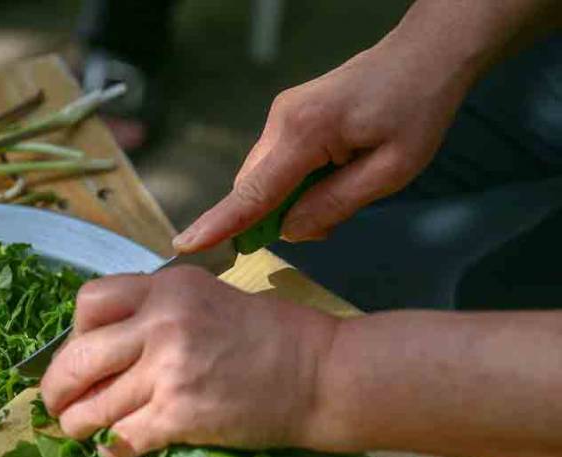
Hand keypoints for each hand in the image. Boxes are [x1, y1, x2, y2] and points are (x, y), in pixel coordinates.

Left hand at [39, 266, 337, 456]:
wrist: (321, 374)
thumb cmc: (272, 335)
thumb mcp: (208, 297)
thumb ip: (158, 311)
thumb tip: (107, 342)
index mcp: (166, 287)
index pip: (89, 302)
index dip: (74, 332)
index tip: (81, 352)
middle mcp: (161, 322)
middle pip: (77, 357)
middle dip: (56, 386)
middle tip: (56, 402)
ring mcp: (168, 370)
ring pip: (92, 405)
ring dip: (76, 424)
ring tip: (78, 430)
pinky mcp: (180, 415)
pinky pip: (121, 438)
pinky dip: (110, 449)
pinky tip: (112, 451)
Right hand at [173, 29, 474, 250]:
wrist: (427, 53)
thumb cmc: (418, 108)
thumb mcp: (392, 170)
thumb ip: (335, 204)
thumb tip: (290, 230)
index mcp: (305, 132)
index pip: (253, 191)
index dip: (220, 224)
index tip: (186, 245)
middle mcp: (281, 121)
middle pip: (253, 187)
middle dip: (274, 217)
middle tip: (328, 223)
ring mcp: (281, 115)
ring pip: (263, 178)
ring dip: (288, 200)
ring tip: (343, 188)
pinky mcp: (289, 116)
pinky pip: (276, 164)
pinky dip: (294, 183)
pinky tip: (333, 176)